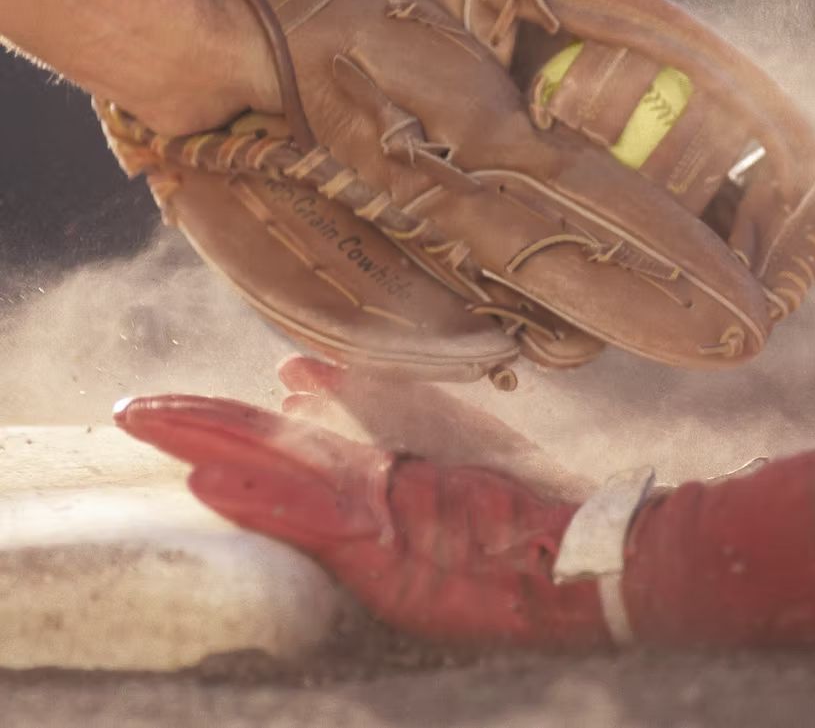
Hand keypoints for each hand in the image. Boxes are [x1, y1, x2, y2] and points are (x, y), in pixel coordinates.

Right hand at [114, 357, 608, 648]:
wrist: (565, 546)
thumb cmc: (506, 488)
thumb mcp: (441, 428)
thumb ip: (370, 397)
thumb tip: (292, 373)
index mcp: (362, 459)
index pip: (274, 430)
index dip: (218, 416)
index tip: (166, 404)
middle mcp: (355, 488)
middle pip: (262, 448)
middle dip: (196, 426)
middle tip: (132, 409)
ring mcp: (366, 522)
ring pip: (275, 477)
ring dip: (210, 450)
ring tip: (150, 424)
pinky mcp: (381, 559)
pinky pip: (311, 521)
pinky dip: (261, 502)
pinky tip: (213, 481)